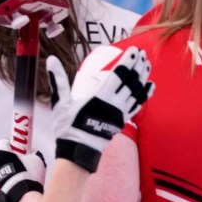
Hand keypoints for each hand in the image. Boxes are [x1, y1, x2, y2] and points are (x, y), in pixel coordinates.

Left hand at [0, 140, 45, 201]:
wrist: (20, 199)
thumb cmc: (27, 176)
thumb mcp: (37, 160)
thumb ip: (33, 153)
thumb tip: (33, 152)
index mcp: (0, 152)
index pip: (4, 143)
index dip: (14, 146)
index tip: (21, 151)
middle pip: (1, 158)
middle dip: (11, 161)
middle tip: (23, 166)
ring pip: (0, 172)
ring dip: (8, 174)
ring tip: (21, 181)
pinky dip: (6, 186)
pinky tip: (16, 190)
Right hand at [53, 50, 153, 172]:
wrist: (78, 151)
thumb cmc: (68, 127)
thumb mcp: (60, 102)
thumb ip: (57, 80)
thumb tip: (51, 59)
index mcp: (100, 97)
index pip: (119, 75)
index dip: (128, 62)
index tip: (134, 51)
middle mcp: (114, 104)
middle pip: (130, 82)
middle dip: (137, 67)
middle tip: (143, 54)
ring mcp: (120, 114)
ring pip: (136, 92)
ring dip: (143, 78)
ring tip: (148, 65)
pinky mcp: (122, 121)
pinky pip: (137, 105)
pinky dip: (144, 95)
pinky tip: (150, 86)